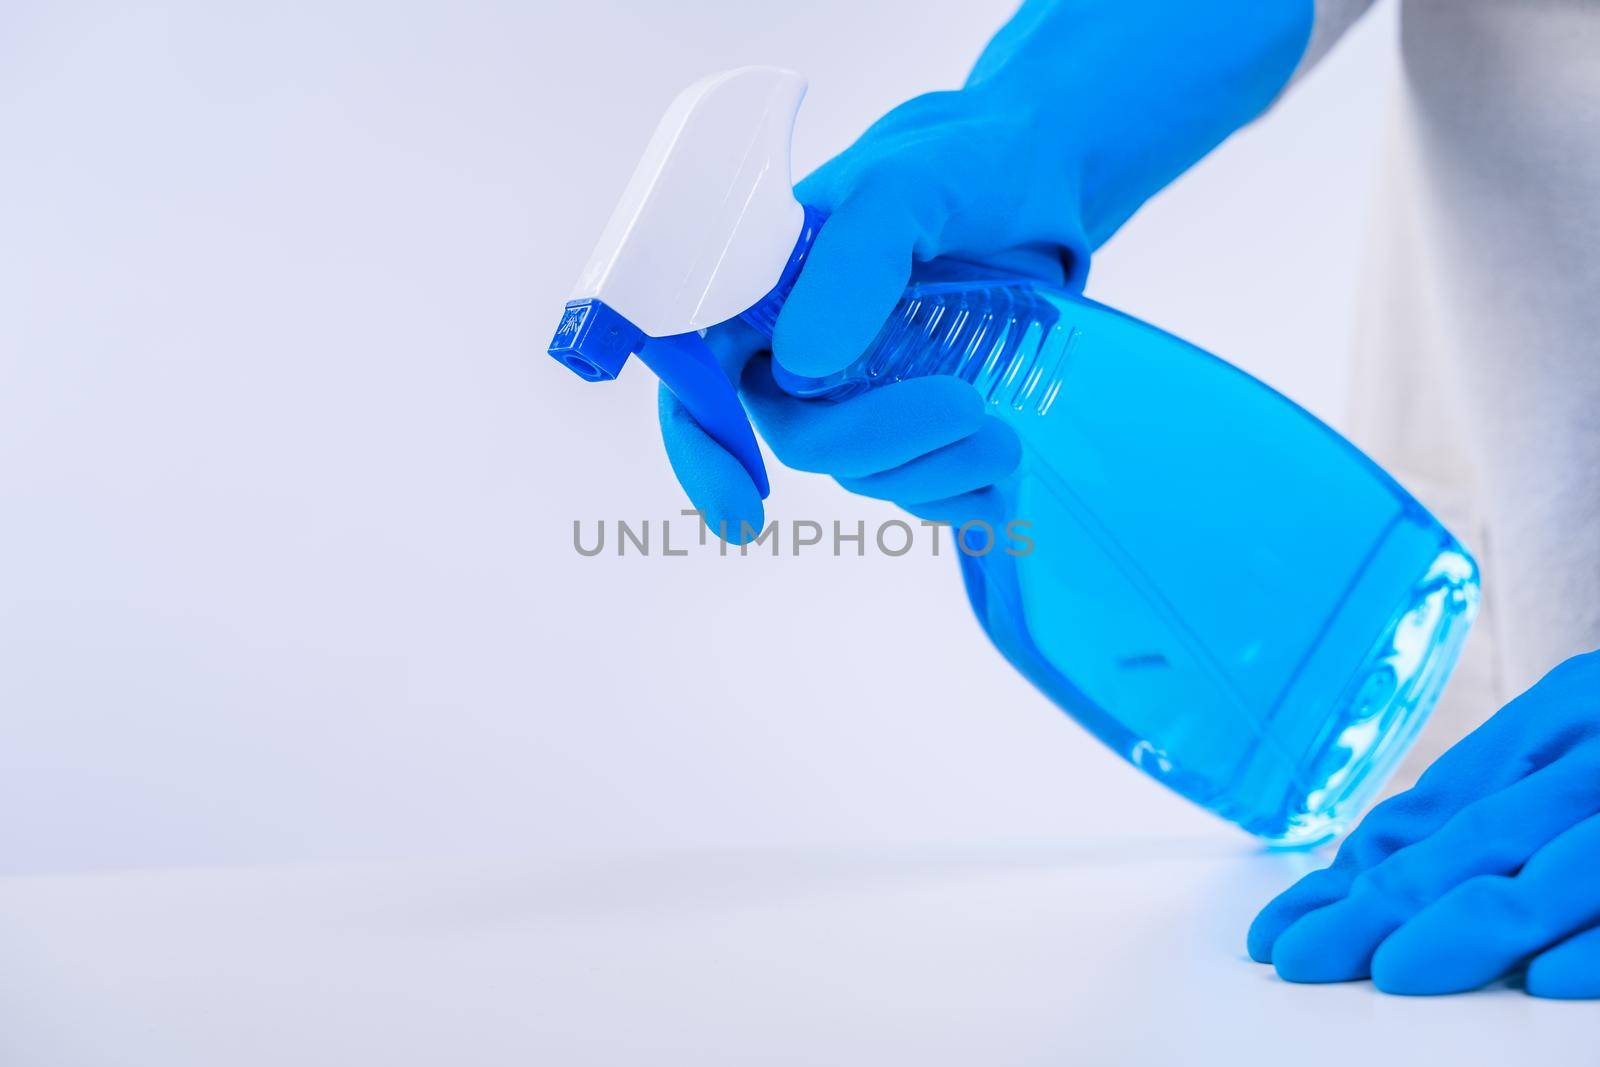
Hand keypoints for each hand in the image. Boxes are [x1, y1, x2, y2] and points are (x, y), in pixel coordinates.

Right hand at [659, 0, 1312, 538]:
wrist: (1048, 177)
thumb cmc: (964, 162)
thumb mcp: (907, 187)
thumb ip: (854, 262)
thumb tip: (800, 367)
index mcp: (764, 295)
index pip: (697, 383)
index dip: (705, 450)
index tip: (746, 513)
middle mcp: (799, 352)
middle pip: (803, 439)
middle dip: (879, 443)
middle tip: (971, 409)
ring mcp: (861, 393)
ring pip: (867, 473)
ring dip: (934, 471)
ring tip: (1007, 435)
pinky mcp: (921, 423)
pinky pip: (921, 491)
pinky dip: (958, 498)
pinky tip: (998, 479)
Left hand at [1248, 650, 1599, 997]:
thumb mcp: (1569, 746)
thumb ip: (1489, 795)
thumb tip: (1372, 864)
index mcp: (1562, 712)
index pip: (1437, 809)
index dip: (1354, 876)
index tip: (1283, 929)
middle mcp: (1598, 753)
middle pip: (1477, 841)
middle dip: (1382, 907)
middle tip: (1303, 958)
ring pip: (1555, 873)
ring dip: (1465, 926)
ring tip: (1392, 972)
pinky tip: (1544, 977)